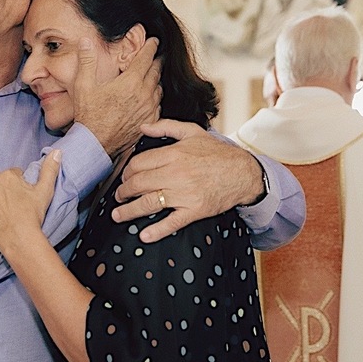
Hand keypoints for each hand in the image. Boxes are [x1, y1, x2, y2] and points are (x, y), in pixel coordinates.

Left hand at [0, 150, 60, 252]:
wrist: (18, 238)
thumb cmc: (32, 216)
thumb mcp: (45, 191)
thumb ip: (50, 169)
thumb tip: (57, 151)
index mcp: (9, 175)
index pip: (13, 175)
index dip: (18, 186)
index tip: (20, 197)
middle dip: (2, 190)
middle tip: (10, 205)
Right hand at [73, 37, 159, 156]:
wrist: (96, 144)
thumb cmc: (89, 116)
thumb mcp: (83, 85)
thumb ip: (86, 60)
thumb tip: (86, 41)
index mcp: (130, 82)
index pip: (147, 57)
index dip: (151, 46)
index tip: (154, 40)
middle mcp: (144, 94)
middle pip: (156, 69)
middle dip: (155, 59)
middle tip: (153, 54)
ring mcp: (149, 108)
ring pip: (159, 86)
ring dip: (155, 78)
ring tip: (150, 74)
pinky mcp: (150, 120)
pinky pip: (158, 103)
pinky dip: (155, 96)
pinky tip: (148, 95)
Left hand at [113, 121, 264, 242]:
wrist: (243, 173)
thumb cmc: (217, 153)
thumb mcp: (193, 132)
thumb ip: (166, 126)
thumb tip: (143, 127)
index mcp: (174, 154)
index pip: (138, 164)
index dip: (126, 172)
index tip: (124, 178)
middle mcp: (176, 174)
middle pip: (139, 184)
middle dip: (123, 192)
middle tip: (119, 196)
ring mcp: (185, 194)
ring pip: (149, 203)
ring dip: (129, 211)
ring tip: (119, 215)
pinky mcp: (195, 210)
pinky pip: (172, 222)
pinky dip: (156, 230)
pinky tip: (144, 235)